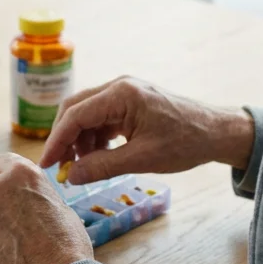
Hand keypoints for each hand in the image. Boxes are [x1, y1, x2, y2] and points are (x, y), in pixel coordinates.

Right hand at [40, 76, 253, 183]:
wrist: (216, 132)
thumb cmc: (186, 143)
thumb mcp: (142, 159)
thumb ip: (103, 166)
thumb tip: (72, 177)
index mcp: (122, 94)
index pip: (75, 114)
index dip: (57, 140)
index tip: (46, 164)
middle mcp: (119, 86)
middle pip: (76, 109)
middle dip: (65, 139)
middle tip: (58, 167)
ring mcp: (125, 92)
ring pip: (88, 114)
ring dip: (80, 140)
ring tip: (82, 168)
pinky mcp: (130, 102)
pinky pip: (102, 117)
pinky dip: (95, 137)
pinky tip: (98, 157)